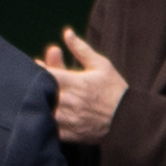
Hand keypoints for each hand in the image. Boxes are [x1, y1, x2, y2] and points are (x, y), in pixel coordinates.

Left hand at [39, 29, 126, 144]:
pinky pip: (50, 131)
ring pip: (42, 112)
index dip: (38, 70)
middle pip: (41, 92)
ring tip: (38, 99)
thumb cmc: (115, 90)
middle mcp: (69, 101)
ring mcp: (68, 119)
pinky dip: (44, 124)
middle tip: (36, 81)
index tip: (38, 67)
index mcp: (75, 82)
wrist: (129, 118)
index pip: (45, 74)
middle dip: (36, 85)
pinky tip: (44, 117)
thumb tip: (67, 32)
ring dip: (39, 104)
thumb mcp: (101, 65)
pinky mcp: (70, 134)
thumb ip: (81, 49)